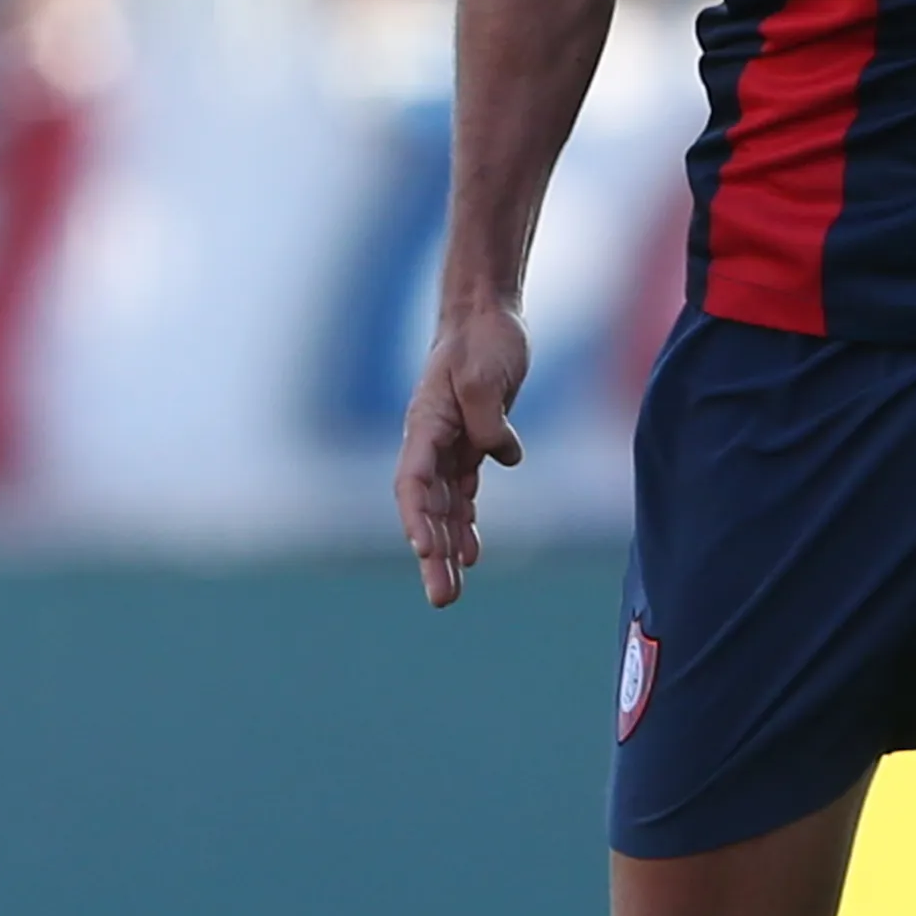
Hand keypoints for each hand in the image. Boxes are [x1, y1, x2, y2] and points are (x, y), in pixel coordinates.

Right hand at [393, 302, 530, 606]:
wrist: (487, 316)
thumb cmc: (484, 339)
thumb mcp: (486, 373)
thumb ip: (487, 418)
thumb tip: (502, 457)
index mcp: (426, 425)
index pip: (414, 481)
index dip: (418, 517)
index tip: (424, 549)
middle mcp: (430, 442)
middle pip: (427, 509)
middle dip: (432, 556)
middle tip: (442, 599)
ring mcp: (448, 446)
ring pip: (443, 509)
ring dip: (446, 551)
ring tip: (451, 592)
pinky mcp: (469, 444)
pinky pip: (462, 494)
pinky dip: (465, 524)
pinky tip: (472, 554)